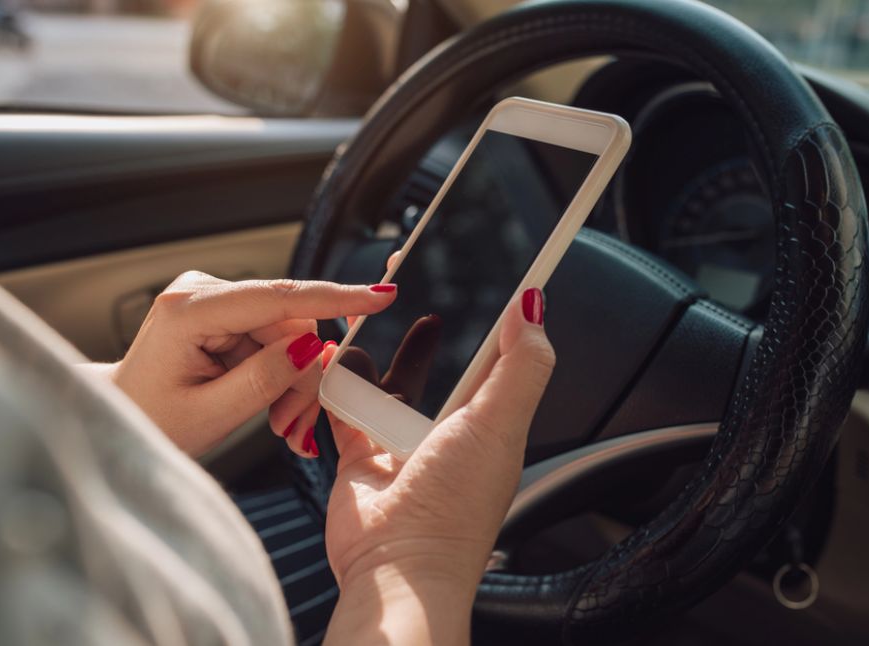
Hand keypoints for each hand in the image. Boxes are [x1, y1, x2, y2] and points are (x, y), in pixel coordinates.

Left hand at [109, 272, 396, 455]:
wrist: (122, 419)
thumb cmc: (151, 421)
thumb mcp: (210, 415)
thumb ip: (264, 379)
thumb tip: (314, 347)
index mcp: (188, 310)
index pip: (276, 297)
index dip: (334, 297)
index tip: (380, 296)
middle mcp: (200, 291)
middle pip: (290, 321)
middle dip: (303, 373)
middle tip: (294, 425)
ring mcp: (212, 297)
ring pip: (289, 332)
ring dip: (293, 379)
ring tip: (278, 422)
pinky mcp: (223, 310)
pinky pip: (275, 337)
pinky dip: (281, 372)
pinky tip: (269, 403)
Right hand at [322, 288, 553, 644]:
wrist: (397, 568)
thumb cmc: (456, 508)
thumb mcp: (500, 425)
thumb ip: (521, 365)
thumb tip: (536, 305)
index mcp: (488, 420)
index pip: (494, 354)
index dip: (488, 312)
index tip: (481, 267)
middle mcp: (446, 430)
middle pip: (434, 360)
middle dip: (420, 323)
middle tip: (404, 272)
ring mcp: (399, 441)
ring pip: (384, 379)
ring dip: (373, 354)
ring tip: (359, 320)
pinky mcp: (358, 453)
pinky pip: (344, 406)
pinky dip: (337, 386)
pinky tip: (332, 363)